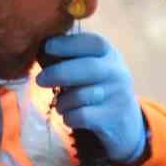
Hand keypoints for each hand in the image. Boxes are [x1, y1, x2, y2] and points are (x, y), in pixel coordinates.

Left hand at [37, 32, 148, 165]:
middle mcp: (118, 73)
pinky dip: (69, 117)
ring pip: (81, 95)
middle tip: (40, 80)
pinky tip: (69, 116)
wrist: (125, 123)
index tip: (47, 47)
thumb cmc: (97, 89)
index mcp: (110, 54)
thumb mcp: (92, 68)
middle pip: (89, 68)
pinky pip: (81, 116)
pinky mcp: (113, 118)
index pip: (93, 42)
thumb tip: (40, 52)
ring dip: (62, 101)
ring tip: (61, 104)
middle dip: (59, 72)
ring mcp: (118, 96)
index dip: (69, 43)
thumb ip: (71, 59)